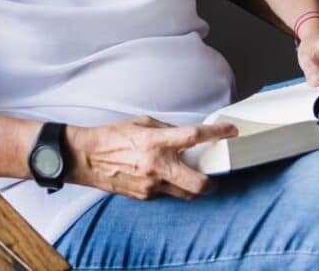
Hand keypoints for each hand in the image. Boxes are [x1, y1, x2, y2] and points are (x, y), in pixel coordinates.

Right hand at [66, 116, 237, 200]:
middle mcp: (157, 165)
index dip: (217, 133)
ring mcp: (152, 184)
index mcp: (157, 142)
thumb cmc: (114, 137)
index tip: (231, 131)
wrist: (88, 158)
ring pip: (186, 194)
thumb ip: (168, 130)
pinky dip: (172, 187)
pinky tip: (165, 178)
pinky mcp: (145, 196)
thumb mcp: (144, 123)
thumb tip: (188, 137)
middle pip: (199, 183)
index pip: (195, 136)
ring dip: (193, 187)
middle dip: (212, 182)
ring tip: (190, 177)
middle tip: (214, 177)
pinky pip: (168, 194)